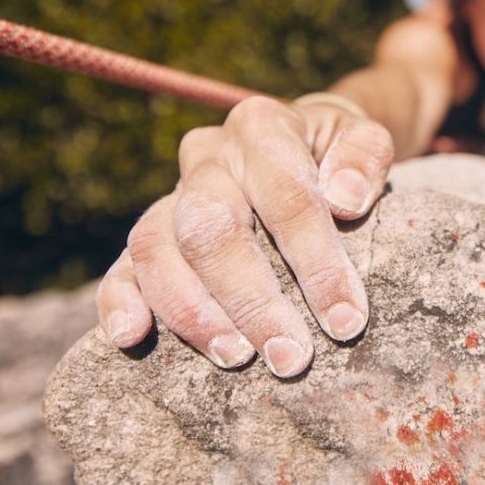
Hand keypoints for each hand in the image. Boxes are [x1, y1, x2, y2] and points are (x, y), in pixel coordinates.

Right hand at [94, 94, 393, 377]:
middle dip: (252, 300)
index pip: (285, 194)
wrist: (304, 144)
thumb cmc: (339, 154)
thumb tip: (344, 199)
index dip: (316, 260)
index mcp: (262, 126)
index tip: (345, 319)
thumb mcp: (365, 138)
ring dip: (194, 312)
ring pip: (159, 250)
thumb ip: (363, 157)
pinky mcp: (152, 231)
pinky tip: (131, 337)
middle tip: (290, 356)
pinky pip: (124, 264)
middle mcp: (208, 156)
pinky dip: (120, 300)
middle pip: (211, 228)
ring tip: (237, 359)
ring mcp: (174, 194)